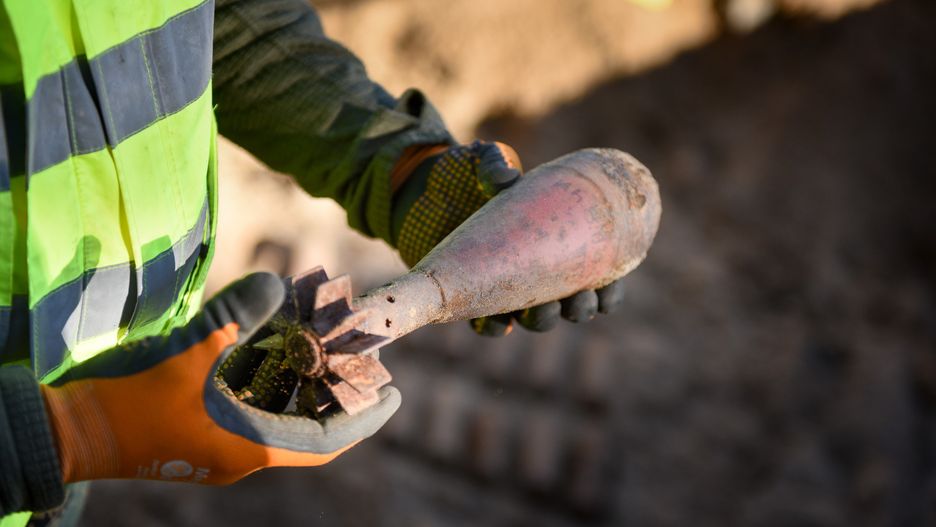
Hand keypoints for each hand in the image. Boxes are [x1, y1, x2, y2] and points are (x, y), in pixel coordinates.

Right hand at [41, 273, 399, 484]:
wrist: (74, 429)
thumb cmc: (137, 396)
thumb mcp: (195, 346)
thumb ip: (241, 312)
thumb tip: (275, 283)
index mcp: (254, 444)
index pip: (329, 438)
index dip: (366, 416)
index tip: (396, 394)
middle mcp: (244, 451)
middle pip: (308, 423)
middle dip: (335, 391)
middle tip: (362, 358)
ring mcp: (221, 444)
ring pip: (279, 414)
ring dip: (301, 384)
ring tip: (325, 347)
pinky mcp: (200, 432)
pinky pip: (250, 408)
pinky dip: (268, 382)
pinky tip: (275, 349)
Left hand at [391, 141, 627, 335]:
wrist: (419, 189)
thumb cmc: (463, 173)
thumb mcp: (483, 160)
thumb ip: (495, 163)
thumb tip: (506, 179)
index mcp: (556, 241)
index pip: (595, 275)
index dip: (608, 291)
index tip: (608, 289)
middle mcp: (536, 271)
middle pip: (569, 305)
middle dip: (579, 309)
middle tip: (577, 299)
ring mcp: (505, 287)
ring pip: (535, 320)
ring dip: (543, 321)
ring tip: (542, 310)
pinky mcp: (472, 298)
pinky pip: (489, 324)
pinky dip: (495, 326)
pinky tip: (499, 321)